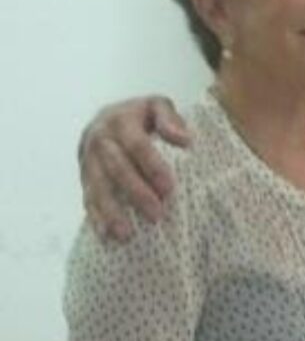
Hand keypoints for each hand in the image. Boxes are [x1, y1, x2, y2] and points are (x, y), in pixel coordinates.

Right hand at [79, 96, 189, 240]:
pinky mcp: (82, 175)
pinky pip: (86, 197)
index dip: (152, 167)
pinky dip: (95, 217)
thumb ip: (169, 119)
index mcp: (120, 121)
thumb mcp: (157, 106)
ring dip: (112, 211)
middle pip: (117, 169)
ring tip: (127, 234)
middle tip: (157, 215)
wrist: (106, 117)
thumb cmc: (140, 116)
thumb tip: (185, 139)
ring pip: (97, 186)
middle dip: (136, 193)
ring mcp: (87, 158)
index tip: (169, 189)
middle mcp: (99, 139)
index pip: (136, 145)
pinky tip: (106, 235)